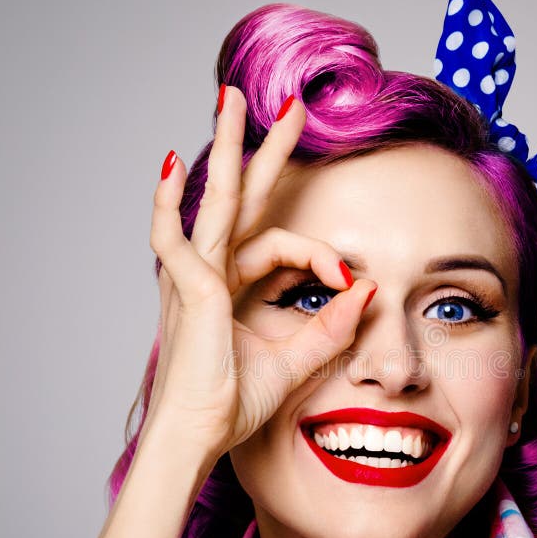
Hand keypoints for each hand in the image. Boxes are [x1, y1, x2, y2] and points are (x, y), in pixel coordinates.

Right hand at [141, 86, 375, 464]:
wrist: (198, 438)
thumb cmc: (231, 403)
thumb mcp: (296, 361)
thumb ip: (330, 328)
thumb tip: (368, 292)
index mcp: (235, 285)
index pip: (283, 245)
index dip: (322, 257)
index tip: (351, 284)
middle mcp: (213, 270)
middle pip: (245, 197)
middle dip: (264, 149)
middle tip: (286, 103)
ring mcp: (195, 276)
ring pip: (216, 200)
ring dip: (225, 147)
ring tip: (231, 99)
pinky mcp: (185, 291)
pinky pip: (175, 239)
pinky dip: (168, 205)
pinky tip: (169, 166)